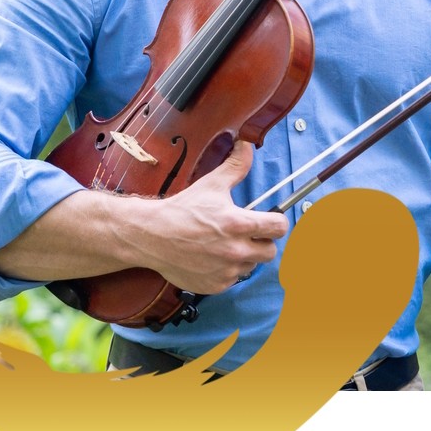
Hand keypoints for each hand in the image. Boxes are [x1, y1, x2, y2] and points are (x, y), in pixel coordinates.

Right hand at [125, 140, 288, 294]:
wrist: (152, 236)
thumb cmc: (182, 210)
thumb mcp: (211, 184)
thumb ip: (235, 166)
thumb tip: (246, 144)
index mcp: (237, 224)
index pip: (279, 227)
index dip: (278, 221)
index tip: (271, 219)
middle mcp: (235, 251)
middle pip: (270, 251)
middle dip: (263, 241)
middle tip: (249, 233)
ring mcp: (226, 271)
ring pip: (251, 265)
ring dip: (245, 256)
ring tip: (225, 244)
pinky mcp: (216, 286)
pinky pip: (233, 279)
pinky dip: (227, 270)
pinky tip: (212, 257)